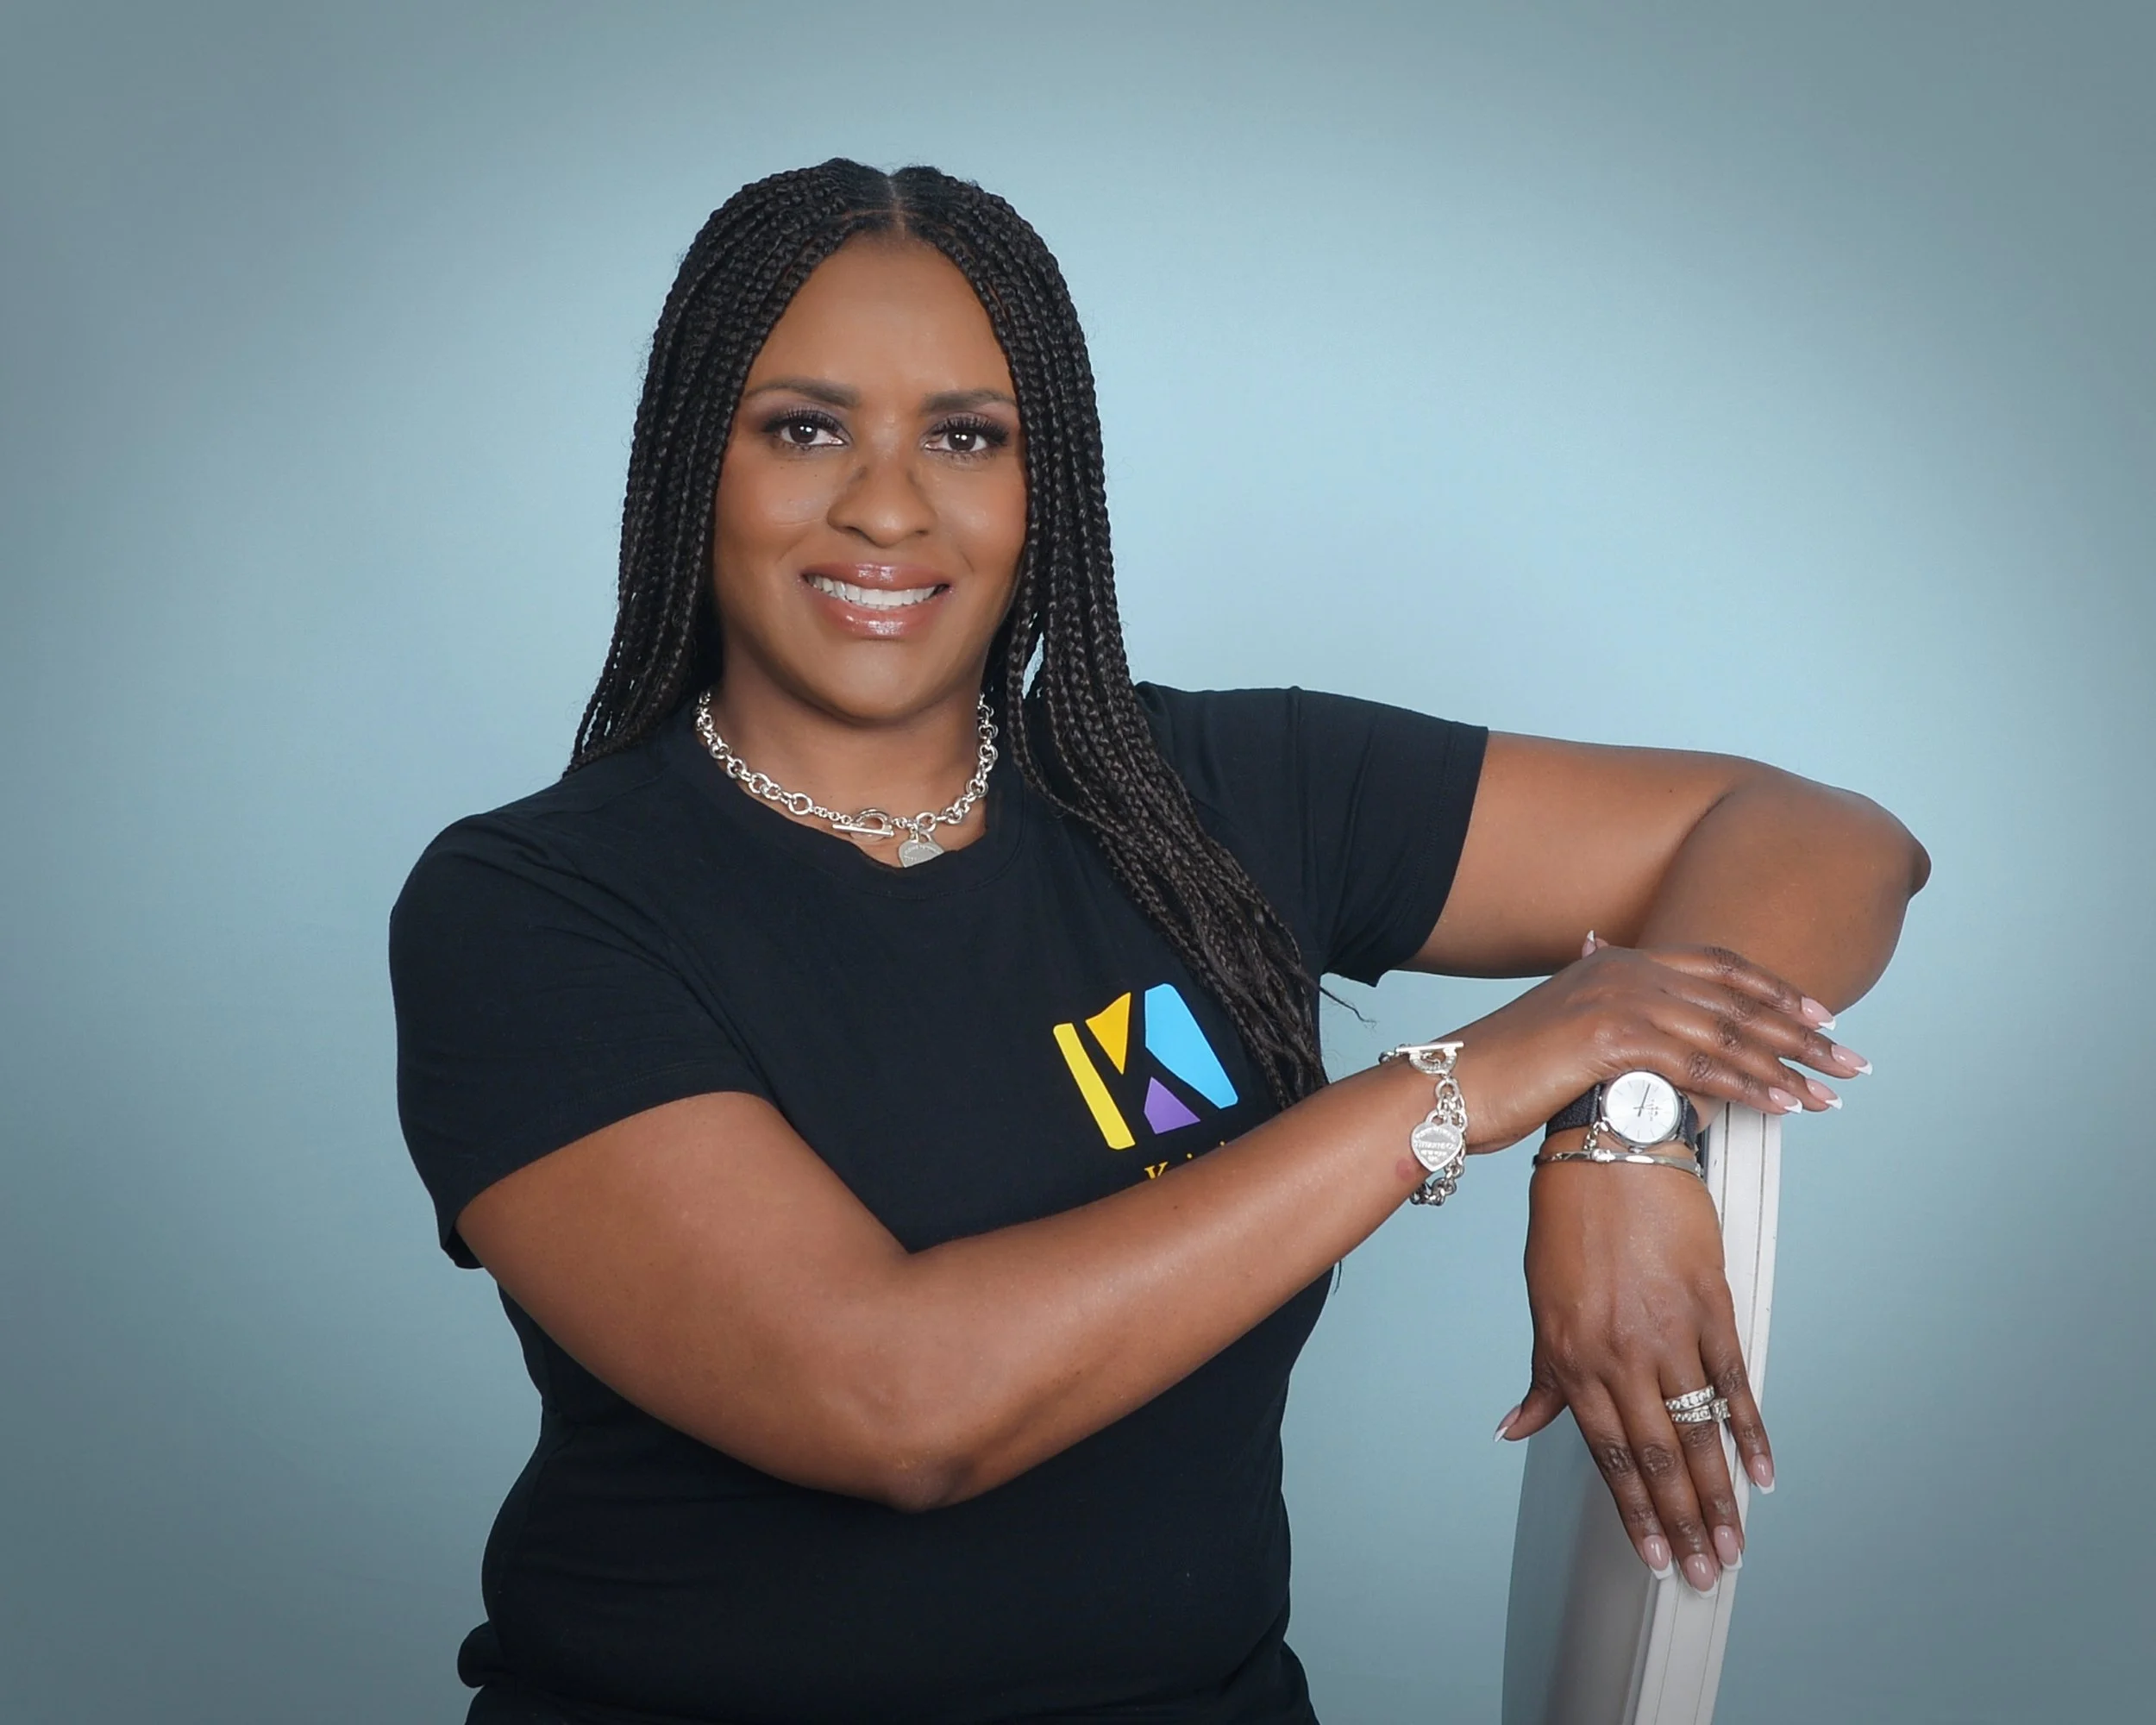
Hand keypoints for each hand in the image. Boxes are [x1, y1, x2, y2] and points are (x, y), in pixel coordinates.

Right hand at [1448, 934, 1866, 1151]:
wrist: (1453, 1085)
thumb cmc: (1504, 1071)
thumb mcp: (1565, 1028)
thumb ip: (1609, 1017)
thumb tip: (1642, 1039)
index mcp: (1619, 959)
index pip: (1718, 964)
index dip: (1776, 989)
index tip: (1821, 1015)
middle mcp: (1625, 967)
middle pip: (1737, 997)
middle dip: (1802, 1031)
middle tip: (1850, 1058)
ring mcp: (1619, 999)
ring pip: (1728, 1032)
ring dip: (1789, 1065)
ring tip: (1829, 1093)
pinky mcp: (1612, 1038)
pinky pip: (1699, 1064)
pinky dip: (1749, 1086)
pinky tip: (1782, 1106)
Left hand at [1499, 1159, 1770, 1590]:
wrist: (1613, 1150)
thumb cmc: (1570, 1222)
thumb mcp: (1543, 1302)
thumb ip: (1543, 1375)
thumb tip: (1514, 1430)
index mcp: (1572, 1357)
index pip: (1608, 1452)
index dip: (1633, 1511)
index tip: (1653, 1557)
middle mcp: (1619, 1353)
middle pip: (1657, 1457)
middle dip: (1681, 1523)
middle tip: (1703, 1573)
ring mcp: (1669, 1332)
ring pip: (1697, 1433)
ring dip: (1718, 1497)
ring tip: (1732, 1546)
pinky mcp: (1711, 1306)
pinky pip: (1734, 1382)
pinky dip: (1752, 1432)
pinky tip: (1764, 1474)